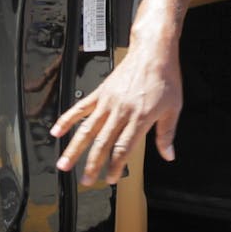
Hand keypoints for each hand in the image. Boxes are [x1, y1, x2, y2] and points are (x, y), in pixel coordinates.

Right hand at [49, 41, 181, 185]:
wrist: (154, 51)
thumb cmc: (165, 77)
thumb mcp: (174, 107)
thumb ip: (167, 134)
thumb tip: (169, 154)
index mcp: (140, 117)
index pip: (123, 149)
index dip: (115, 166)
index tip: (111, 178)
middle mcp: (121, 111)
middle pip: (102, 143)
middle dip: (92, 165)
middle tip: (86, 180)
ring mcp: (108, 102)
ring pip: (86, 130)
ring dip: (74, 149)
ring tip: (63, 164)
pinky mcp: (100, 92)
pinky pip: (80, 108)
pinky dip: (66, 120)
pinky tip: (56, 131)